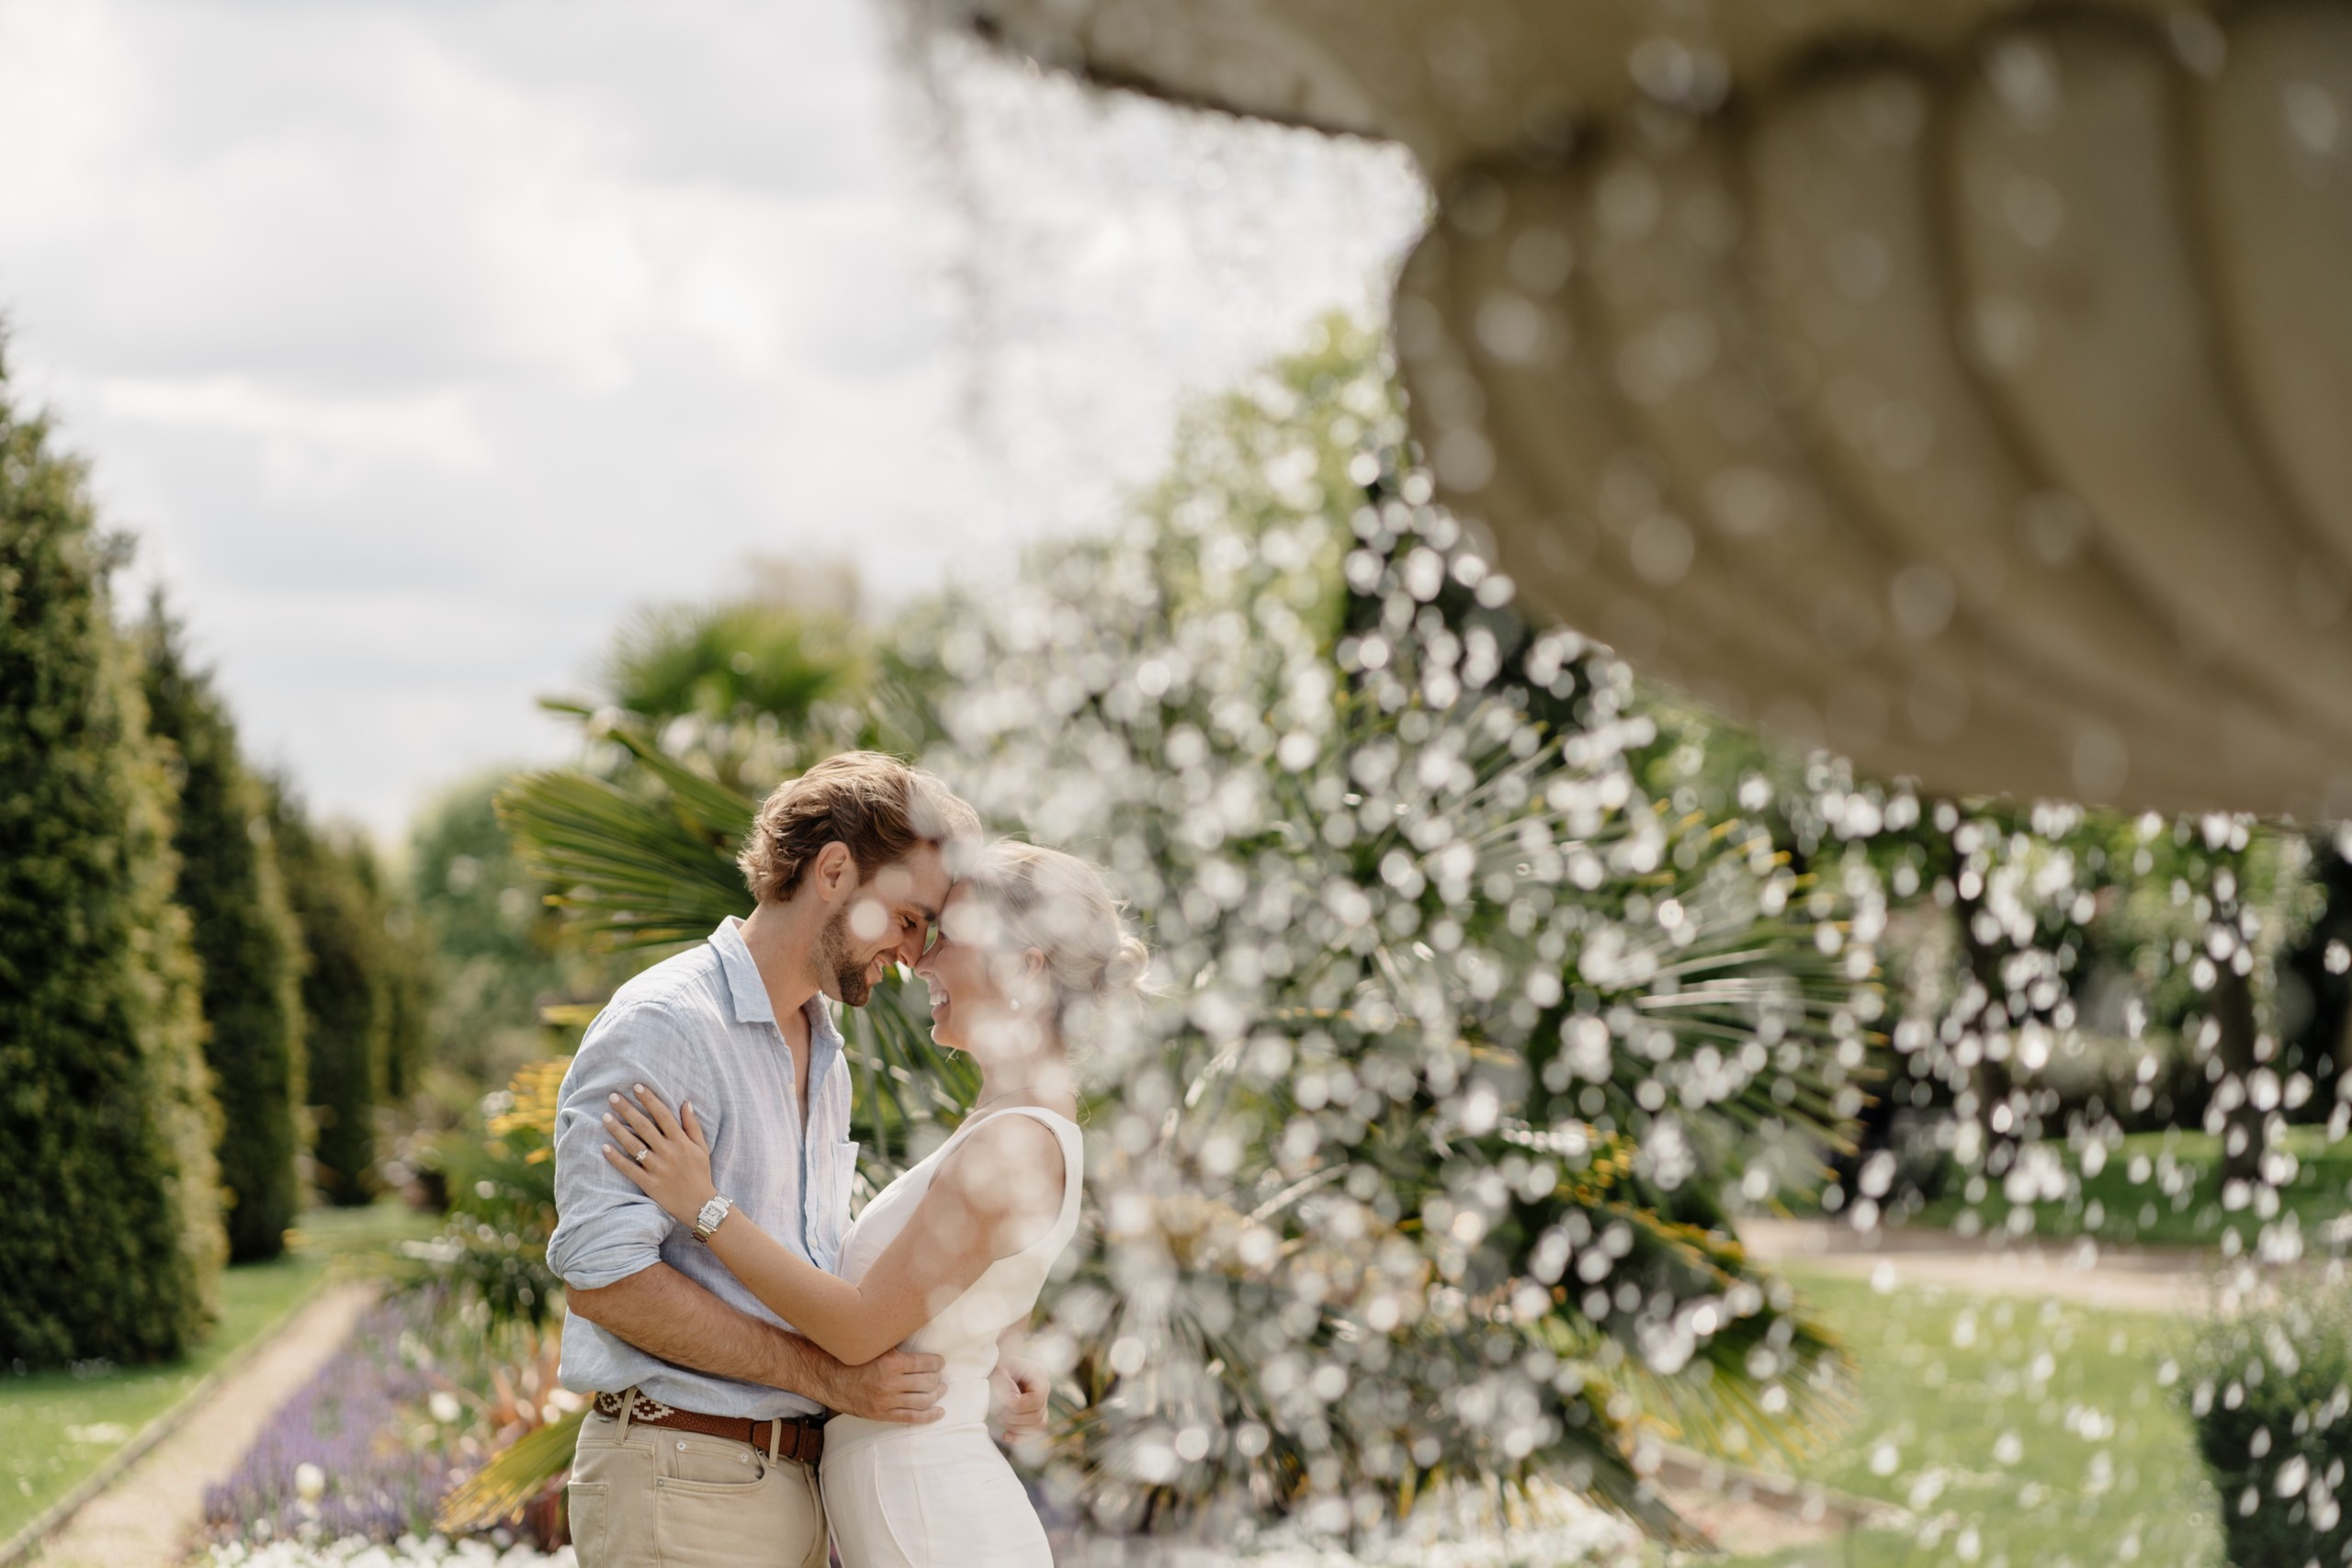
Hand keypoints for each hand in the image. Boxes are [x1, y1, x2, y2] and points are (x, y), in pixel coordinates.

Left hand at [602, 1083, 717, 1226]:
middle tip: (612, 1096)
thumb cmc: (701, 1174)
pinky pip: (629, 1168)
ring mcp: (657, 1168)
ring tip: (605, 1117)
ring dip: (618, 1130)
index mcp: (681, 1141)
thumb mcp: (702, 1147)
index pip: (662, 1115)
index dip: (649, 1099)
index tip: (637, 1087)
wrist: (700, 1205)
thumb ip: (693, 1125)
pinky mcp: (649, 1183)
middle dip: (628, 1109)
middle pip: (644, 1126)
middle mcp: (668, 1152)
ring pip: (634, 1145)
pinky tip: (604, 1147)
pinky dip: (616, 1158)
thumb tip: (686, 1103)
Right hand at [819, 1347, 947, 1423]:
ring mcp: (886, 1402)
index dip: (937, 1363)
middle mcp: (890, 1384)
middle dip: (937, 1378)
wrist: (829, 1378)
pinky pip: (911, 1418)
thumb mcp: (875, 1345)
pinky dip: (928, 1416)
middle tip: (939, 1375)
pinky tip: (940, 1412)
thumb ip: (896, 1343)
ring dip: (936, 1394)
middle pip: (927, 1383)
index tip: (939, 1362)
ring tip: (942, 1388)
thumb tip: (919, 1332)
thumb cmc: (853, 1358)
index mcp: (891, 1363)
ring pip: (922, 1401)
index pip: (925, 1364)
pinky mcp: (882, 1415)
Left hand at [990, 1354, 1050, 1447]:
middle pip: (1037, 1415)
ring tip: (1000, 1417)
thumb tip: (1013, 1401)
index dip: (1019, 1407)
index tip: (1003, 1403)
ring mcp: (1042, 1402)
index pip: (1037, 1400)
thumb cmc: (993, 1368)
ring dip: (1015, 1427)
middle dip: (1014, 1418)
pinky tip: (1005, 1435)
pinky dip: (1020, 1437)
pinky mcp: (1036, 1415)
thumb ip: (1004, 1384)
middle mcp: (1044, 1388)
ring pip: (1038, 1426)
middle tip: (998, 1412)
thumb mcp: (996, 1371)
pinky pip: (1035, 1433)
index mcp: (1038, 1374)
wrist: (991, 1372)